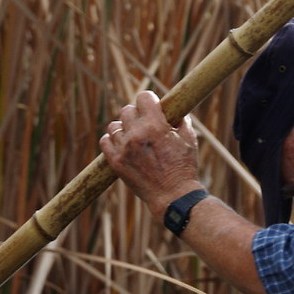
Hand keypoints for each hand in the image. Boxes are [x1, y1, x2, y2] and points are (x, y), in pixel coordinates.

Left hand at [99, 88, 199, 210]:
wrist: (173, 196)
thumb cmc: (184, 167)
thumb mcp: (189, 139)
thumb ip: (180, 120)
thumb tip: (173, 110)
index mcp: (155, 125)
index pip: (143, 97)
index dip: (149, 100)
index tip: (152, 106)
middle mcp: (137, 134)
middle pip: (127, 110)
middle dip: (137, 114)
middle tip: (145, 124)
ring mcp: (124, 148)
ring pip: (114, 125)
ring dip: (123, 127)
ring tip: (133, 136)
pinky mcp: (116, 162)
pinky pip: (104, 140)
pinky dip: (112, 140)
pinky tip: (122, 144)